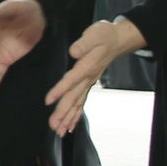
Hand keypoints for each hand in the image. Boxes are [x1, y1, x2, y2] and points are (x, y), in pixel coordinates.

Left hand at [46, 17, 146, 134]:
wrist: (118, 40)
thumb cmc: (104, 35)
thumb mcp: (94, 34)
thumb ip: (84, 44)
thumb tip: (73, 52)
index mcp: (87, 67)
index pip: (71, 81)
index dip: (59, 90)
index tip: (48, 101)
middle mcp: (88, 78)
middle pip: (73, 98)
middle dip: (63, 113)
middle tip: (53, 127)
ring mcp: (89, 83)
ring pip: (77, 103)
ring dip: (68, 118)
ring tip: (59, 131)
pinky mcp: (88, 84)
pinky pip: (82, 102)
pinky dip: (76, 115)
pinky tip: (70, 126)